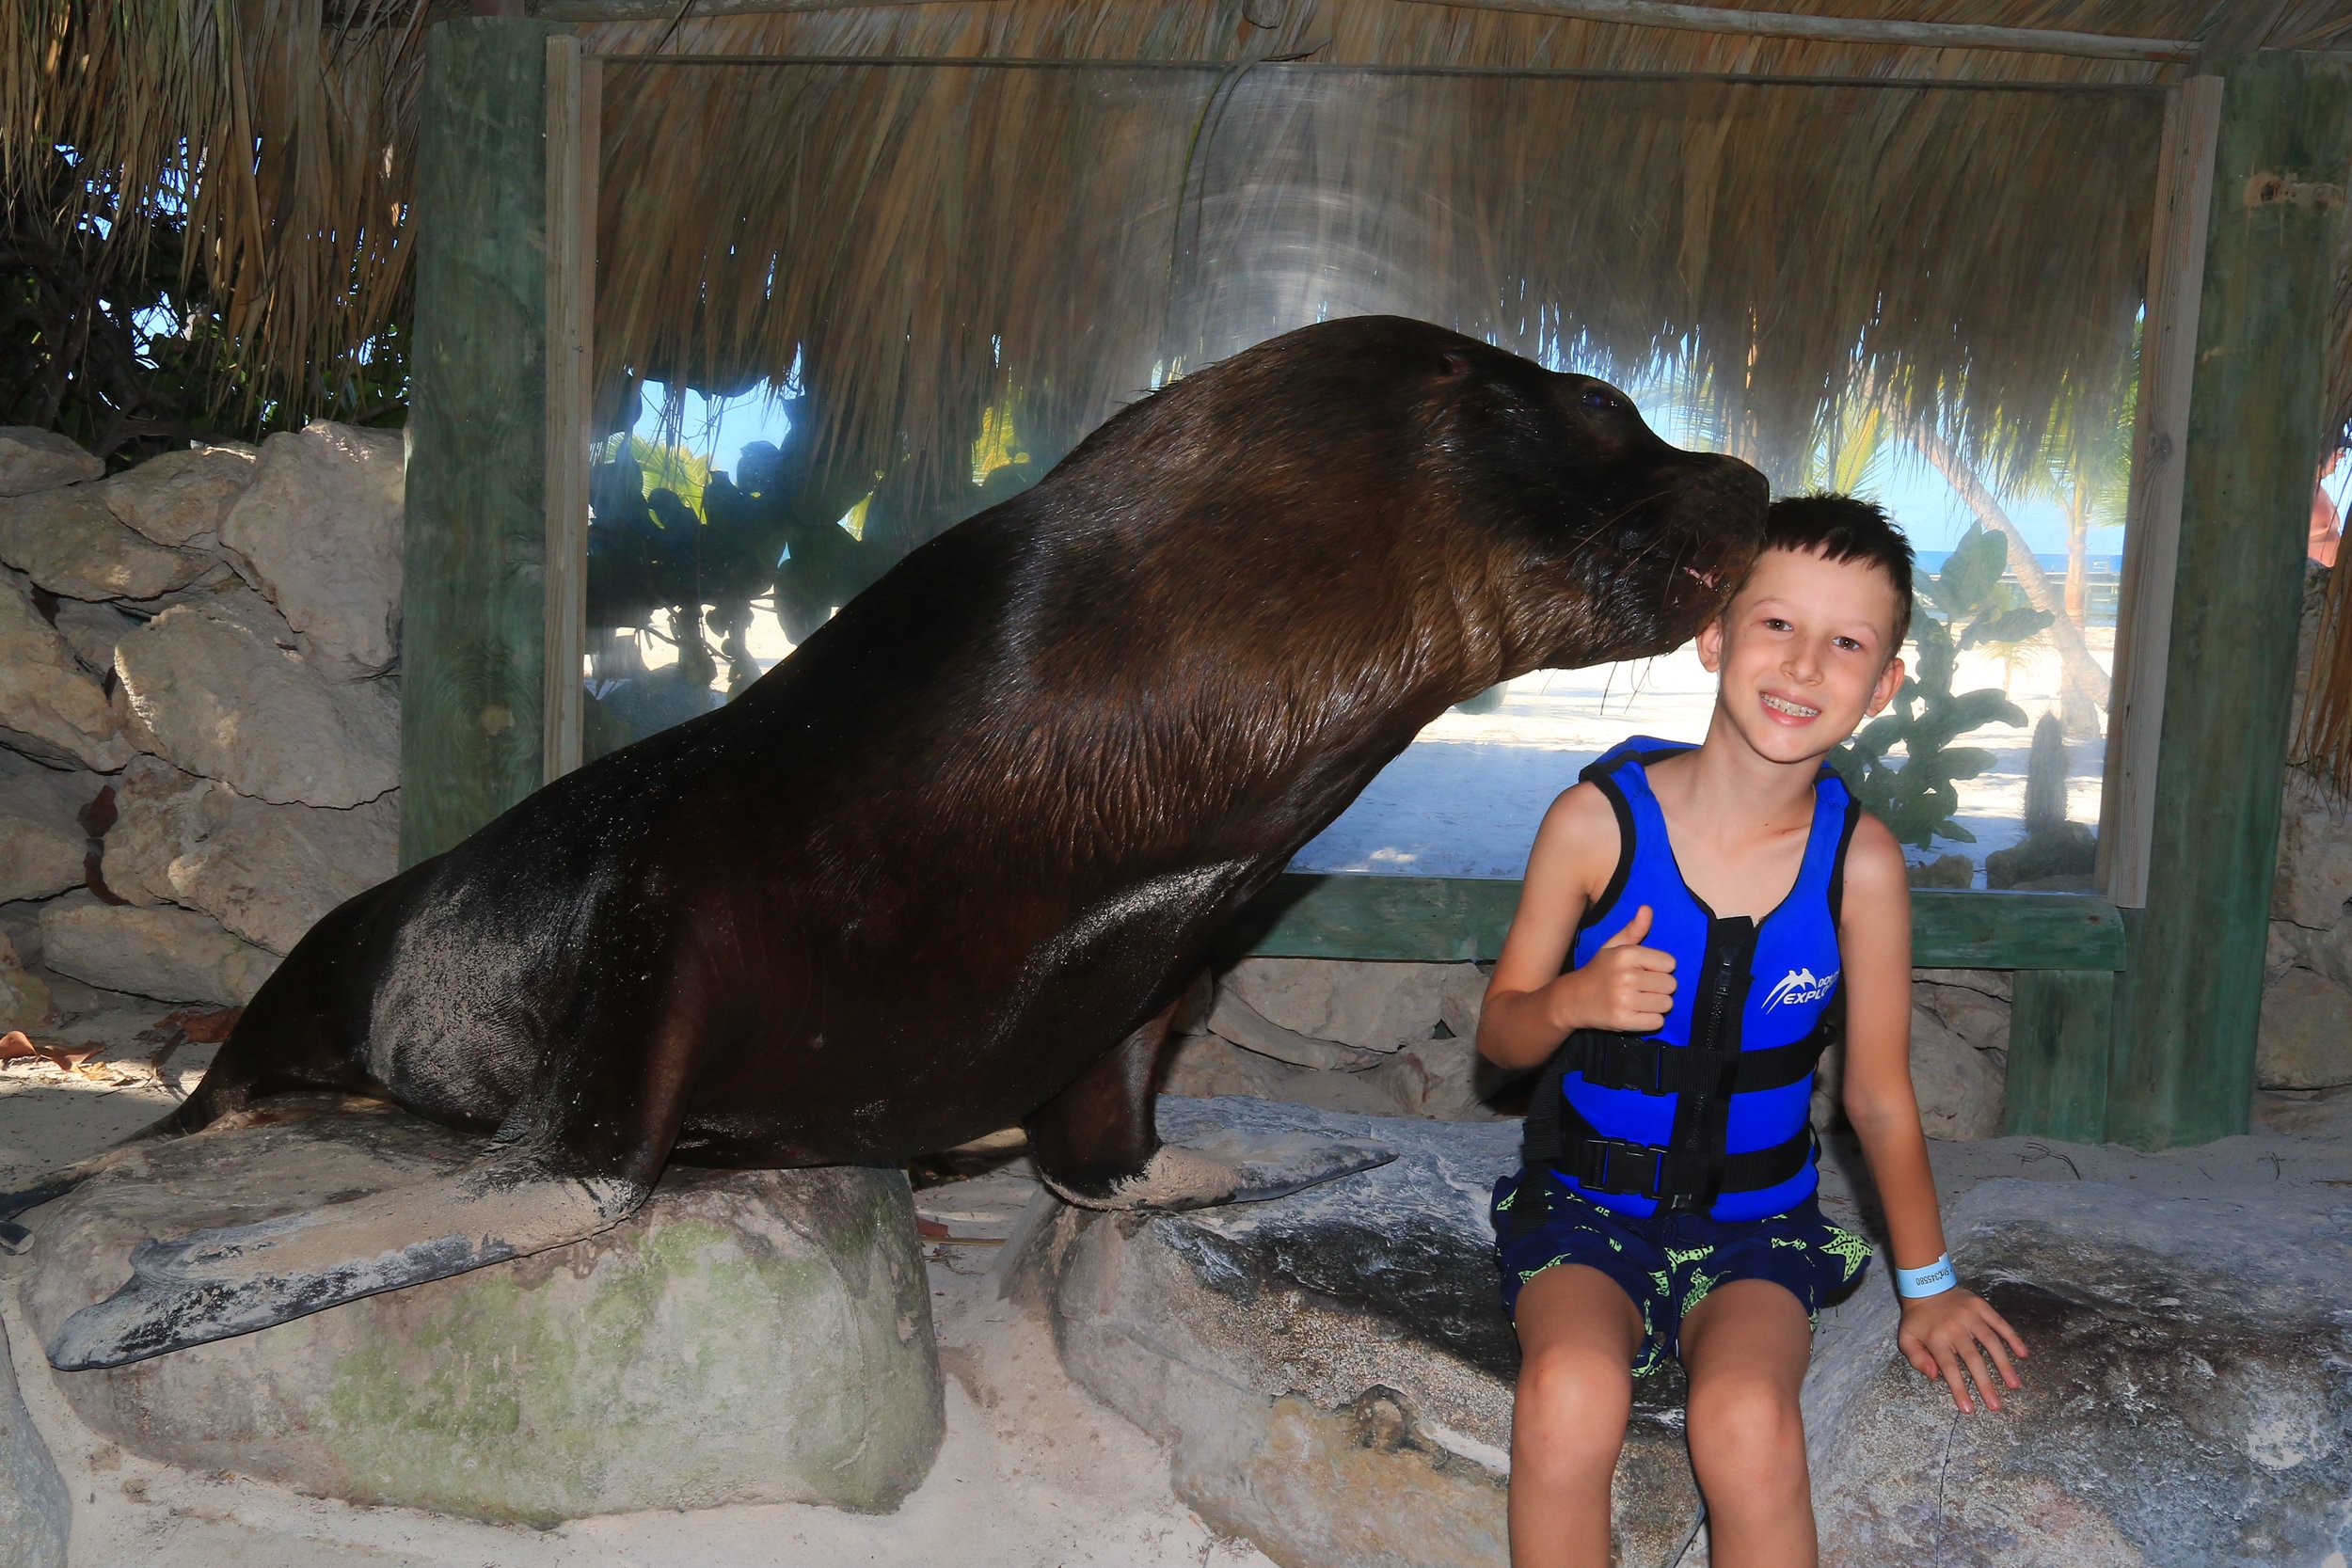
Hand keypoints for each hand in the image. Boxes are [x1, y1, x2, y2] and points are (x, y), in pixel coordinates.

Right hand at [1550, 905, 1675, 1033]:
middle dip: (1659, 987)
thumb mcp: (1612, 947)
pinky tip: (1636, 1013)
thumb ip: (1633, 930)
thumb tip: (1647, 908)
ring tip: (1638, 1001)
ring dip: (1656, 1005)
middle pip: (1671, 985)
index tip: (1644, 971)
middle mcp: (1626, 976)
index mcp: (1626, 954)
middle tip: (1641, 988)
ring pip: (1667, 1004)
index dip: (1659, 968)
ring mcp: (1624, 1000)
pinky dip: (1650, 1020)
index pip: (1670, 963)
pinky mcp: (1624, 1021)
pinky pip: (1657, 1022)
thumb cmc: (1598, 971)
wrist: (1571, 1000)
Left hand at [1899, 1286, 2026, 1412]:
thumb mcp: (1905, 1337)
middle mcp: (1954, 1328)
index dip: (1959, 1389)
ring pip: (1991, 1343)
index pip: (1949, 1368)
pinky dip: (2012, 1338)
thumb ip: (1916, 1358)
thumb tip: (1934, 1376)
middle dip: (1985, 1384)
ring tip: (2014, 1385)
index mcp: (1936, 1338)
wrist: (1924, 1285)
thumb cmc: (1917, 1318)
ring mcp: (1970, 1316)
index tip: (1969, 1409)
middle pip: (1973, 1359)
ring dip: (2004, 1365)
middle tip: (1996, 1405)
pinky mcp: (1981, 1306)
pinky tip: (2023, 1353)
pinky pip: (1999, 1323)